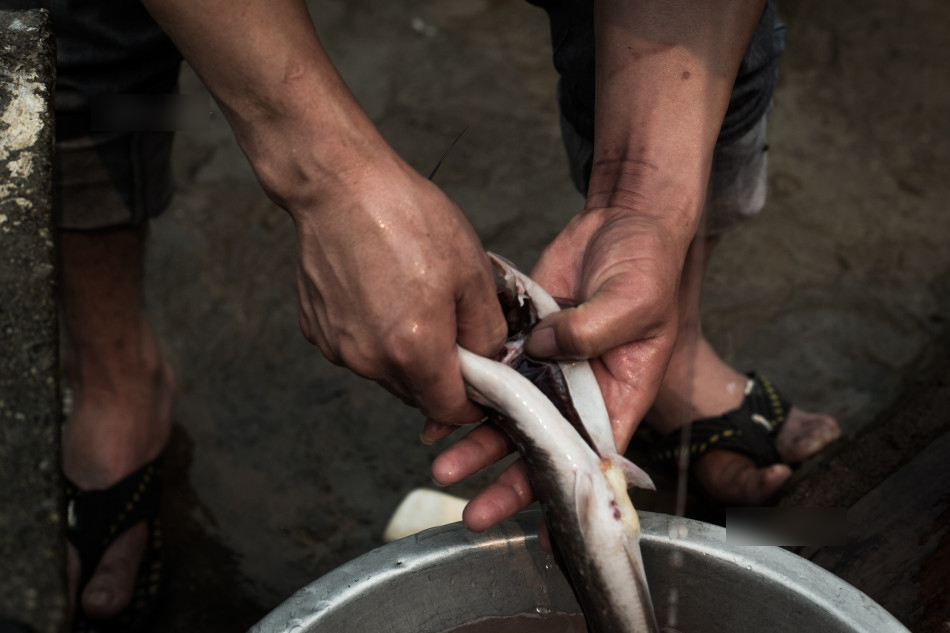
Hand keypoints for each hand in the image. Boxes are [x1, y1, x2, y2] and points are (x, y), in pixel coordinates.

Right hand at [289, 155, 506, 423]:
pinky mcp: (317, 331)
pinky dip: (375, 335)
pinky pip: (358, 349)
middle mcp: (370, 359)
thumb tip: (489, 360)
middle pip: (417, 394)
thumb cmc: (405, 216)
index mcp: (414, 349)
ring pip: (386, 373)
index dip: (473, 401)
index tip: (481, 380)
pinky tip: (380, 293)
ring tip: (412, 300)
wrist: (338, 184)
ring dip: (406, 354)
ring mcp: (338, 348)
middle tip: (451, 326)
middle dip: (440, 374)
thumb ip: (487, 329)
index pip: (450, 410)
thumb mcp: (472, 270)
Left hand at [430, 207, 687, 529]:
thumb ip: (595, 329)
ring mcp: (548, 366)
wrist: (621, 220)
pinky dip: (467, 392)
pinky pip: (492, 372)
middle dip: (505, 476)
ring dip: (476, 438)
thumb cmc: (648, 262)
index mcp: (619, 392)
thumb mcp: (635, 296)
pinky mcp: (523, 339)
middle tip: (469, 505)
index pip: (588, 454)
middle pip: (541, 444)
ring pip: (509, 414)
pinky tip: (437, 410)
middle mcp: (580, 389)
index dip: (561, 489)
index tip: (535, 525)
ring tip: (440, 459)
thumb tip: (544, 351)